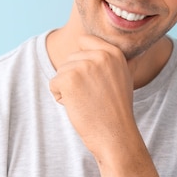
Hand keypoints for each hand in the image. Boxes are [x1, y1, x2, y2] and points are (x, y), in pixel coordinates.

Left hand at [49, 35, 135, 158]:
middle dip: (75, 77)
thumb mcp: (122, 77)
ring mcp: (83, 66)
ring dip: (68, 88)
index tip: (92, 80)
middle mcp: (99, 55)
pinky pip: (53, 84)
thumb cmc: (116, 110)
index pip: (84, 41)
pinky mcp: (68, 79)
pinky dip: (60, 97)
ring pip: (61, 71)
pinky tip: (77, 107)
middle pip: (70, 58)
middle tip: (92, 96)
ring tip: (86, 102)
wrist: (115, 135)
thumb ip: (110, 59)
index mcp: (113, 53)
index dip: (82, 60)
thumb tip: (91, 42)